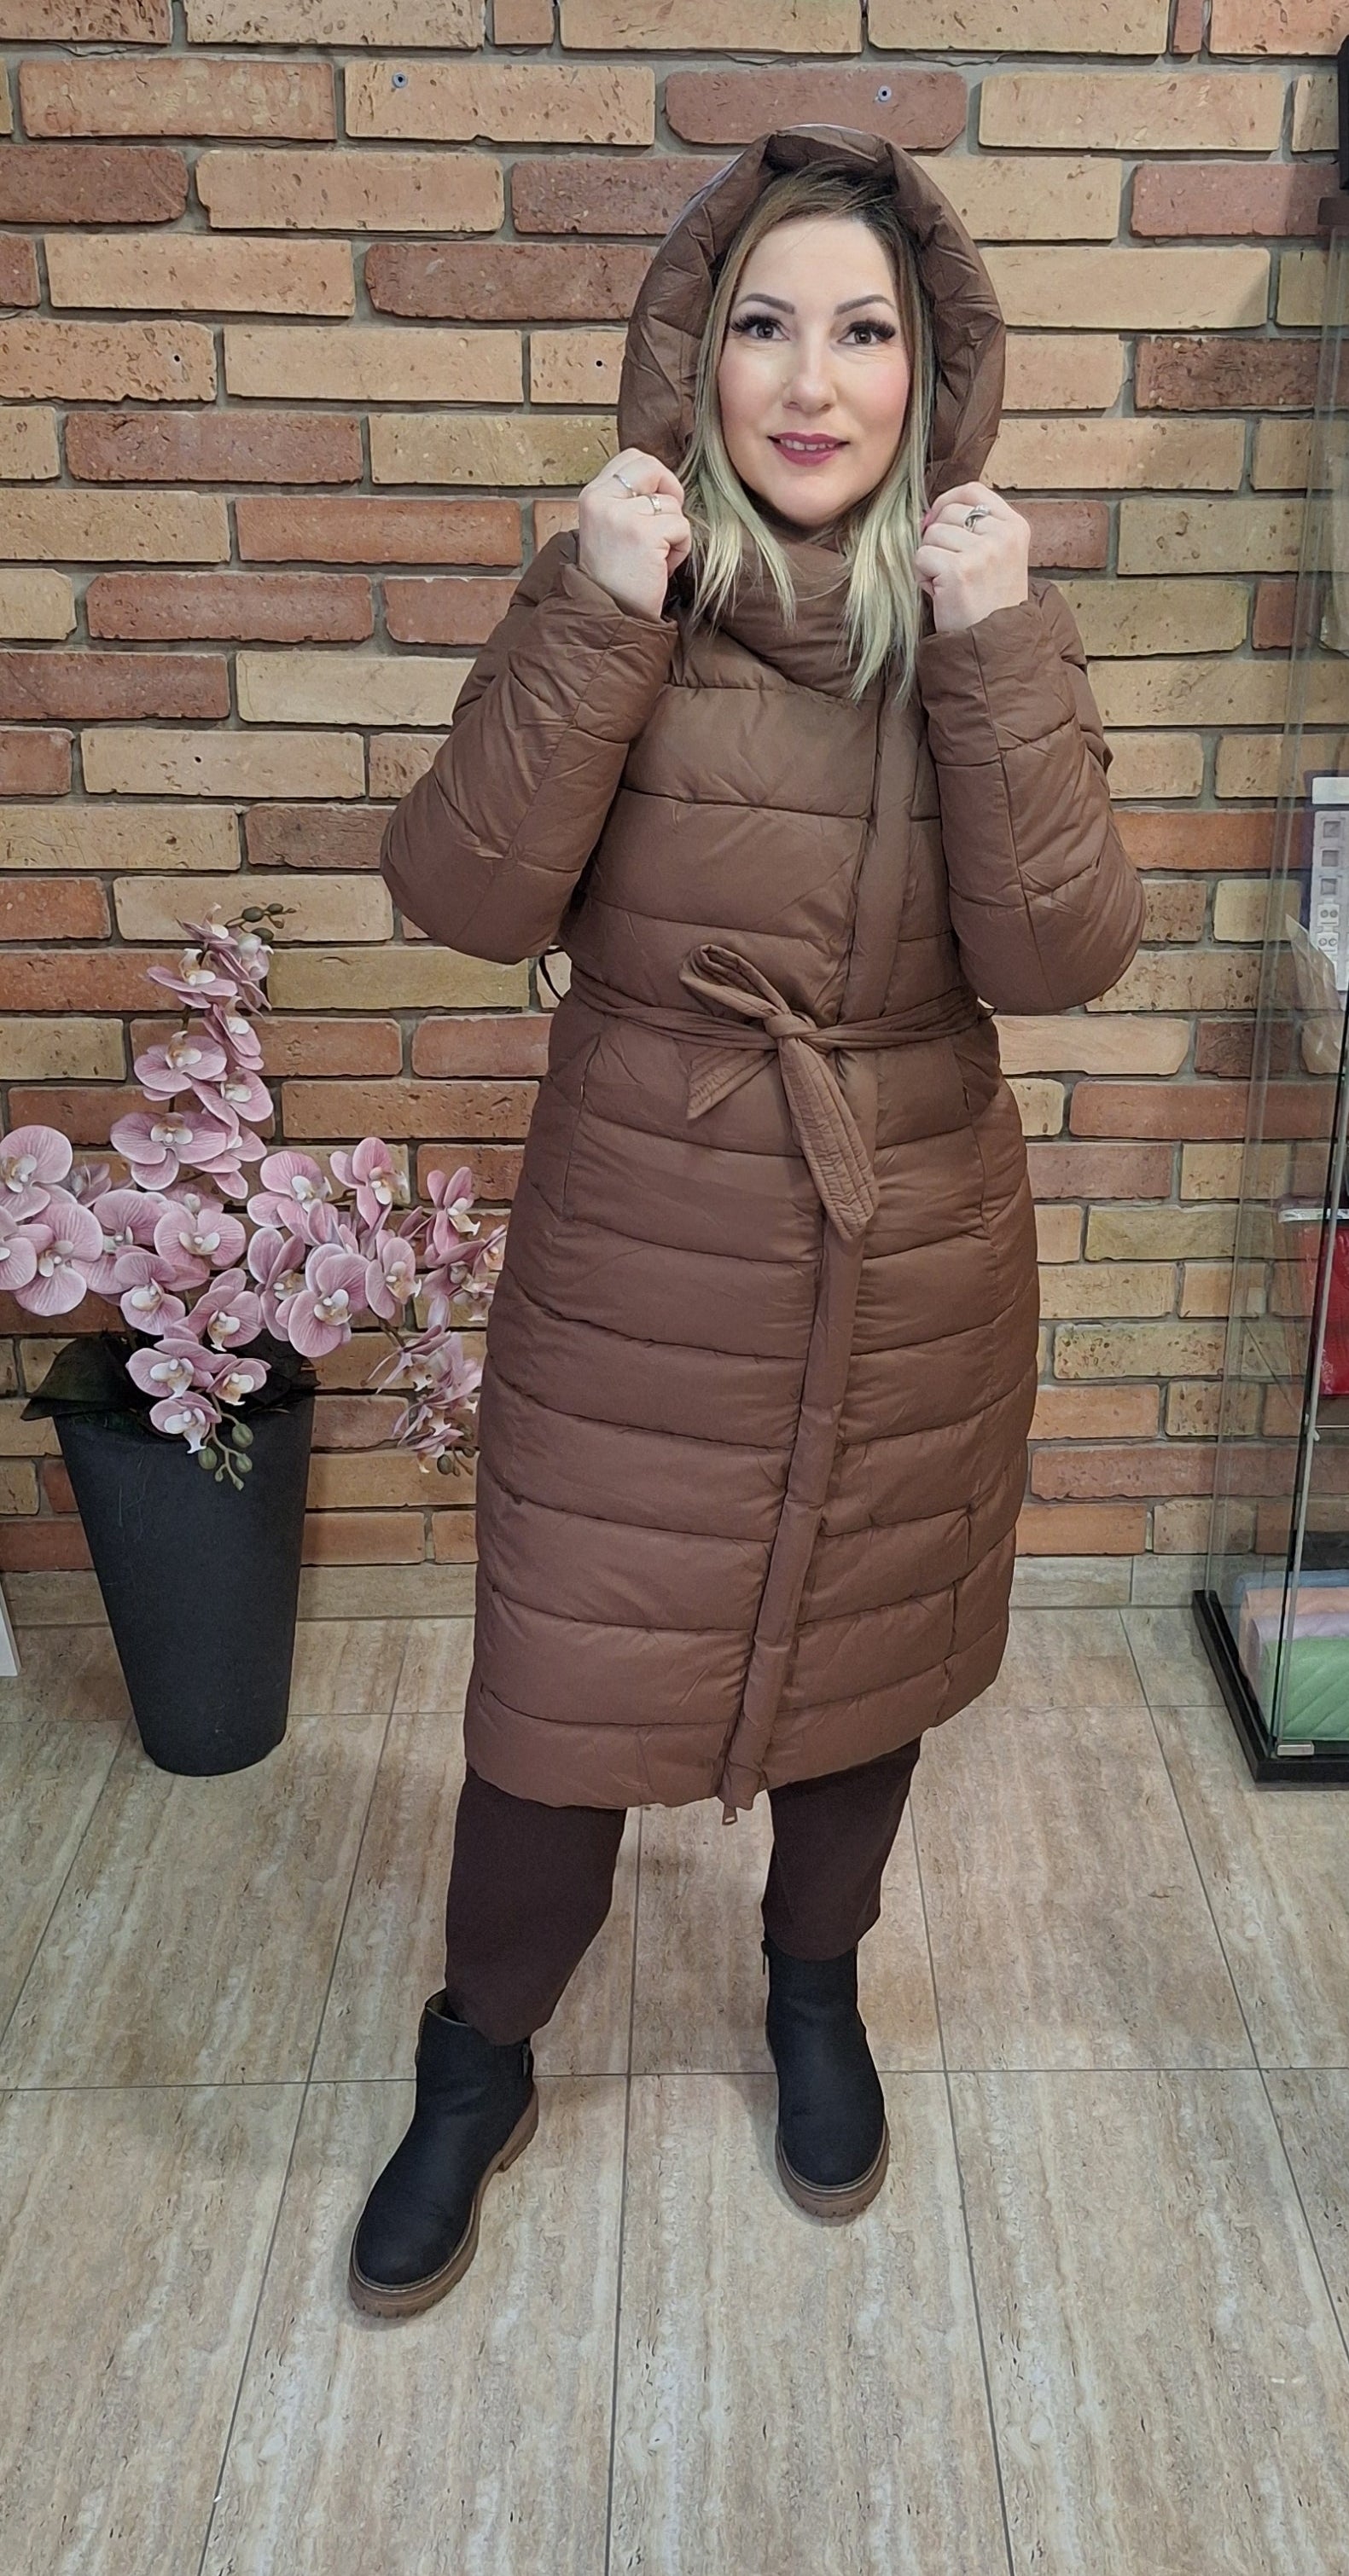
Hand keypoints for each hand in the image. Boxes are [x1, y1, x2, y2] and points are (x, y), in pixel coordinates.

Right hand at [576, 447, 692, 622]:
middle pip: (652, 466)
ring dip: (674, 532)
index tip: (656, 500)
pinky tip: (661, 566)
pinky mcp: (643, 534)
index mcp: (593, 495)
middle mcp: (602, 500)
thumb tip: (661, 480)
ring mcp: (622, 516)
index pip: (632, 457)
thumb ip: (627, 500)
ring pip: (672, 503)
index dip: (654, 475)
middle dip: (670, 490)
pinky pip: (681, 526)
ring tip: (656, 556)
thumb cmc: (617, 576)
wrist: (609, 614)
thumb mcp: (610, 527)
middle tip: (666, 522)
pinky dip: (680, 548)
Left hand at [915, 482, 1030, 635]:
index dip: (948, 500)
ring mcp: (983, 551)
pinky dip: (922, 576)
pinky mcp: (959, 570)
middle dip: (938, 538)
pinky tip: (939, 593)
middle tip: (949, 569)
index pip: (973, 490)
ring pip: (932, 534)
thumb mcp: (996, 558)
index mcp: (1016, 527)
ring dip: (930, 559)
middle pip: (948, 512)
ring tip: (947, 584)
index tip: (938, 519)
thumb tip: (925, 515)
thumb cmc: (989, 605)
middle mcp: (1003, 535)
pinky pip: (921, 556)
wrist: (996, 647)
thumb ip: (973, 531)